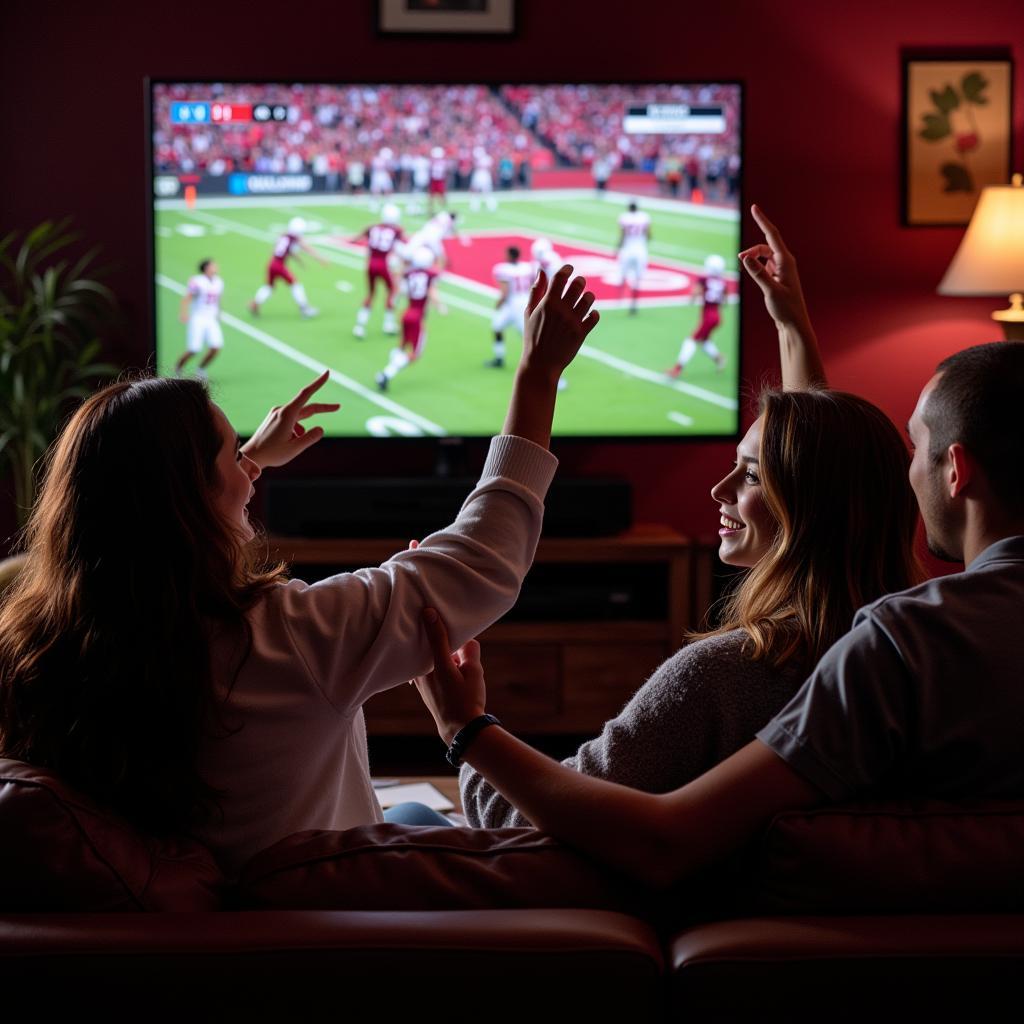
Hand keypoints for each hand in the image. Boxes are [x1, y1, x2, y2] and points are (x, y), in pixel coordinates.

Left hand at [241, 370, 339, 468]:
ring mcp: (277, 413)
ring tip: (293, 445)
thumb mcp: (295, 449)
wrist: (250, 456)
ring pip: (299, 418)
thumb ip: (310, 438)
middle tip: (338, 407)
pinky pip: (292, 421)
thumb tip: (321, 429)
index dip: (318, 383)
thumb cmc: (271, 453)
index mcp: (287, 414)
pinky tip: (288, 442)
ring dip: (303, 431)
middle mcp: (282, 410)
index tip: (327, 373)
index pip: (306, 394)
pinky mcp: (274, 418)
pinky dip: (296, 431)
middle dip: (322, 409)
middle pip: (307, 407)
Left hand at [412, 607, 486, 744]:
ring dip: (433, 650)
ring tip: (442, 642)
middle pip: (424, 647)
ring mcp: (420, 682)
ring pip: (424, 658)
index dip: (433, 621)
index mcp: (435, 666)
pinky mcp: (424, 688)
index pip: (433, 637)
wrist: (461, 729)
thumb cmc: (467, 699)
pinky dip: (432, 661)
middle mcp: (423, 673)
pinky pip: (424, 668)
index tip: (428, 608)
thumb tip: (468, 639)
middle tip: (435, 619)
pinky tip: (443, 659)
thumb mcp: (474, 672)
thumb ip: (469, 651)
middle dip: (433, 636)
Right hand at [521, 265, 599, 378]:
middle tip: (579, 284)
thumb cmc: (532, 337)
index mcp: (547, 303)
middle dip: (580, 281)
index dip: (567, 269)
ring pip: (589, 299)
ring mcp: (572, 322)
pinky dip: (593, 313)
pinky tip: (588, 315)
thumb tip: (541, 270)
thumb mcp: (529, 313)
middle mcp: (561, 310)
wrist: (540, 364)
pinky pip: (595, 316)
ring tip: (584, 300)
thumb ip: (536, 291)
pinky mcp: (581, 333)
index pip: (561, 277)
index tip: (569, 269)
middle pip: (578, 285)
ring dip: (588, 296)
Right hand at [738, 205, 811, 331]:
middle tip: (739, 259)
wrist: (794, 323)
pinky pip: (765, 264)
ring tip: (743, 265)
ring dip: (752, 257)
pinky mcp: (778, 277)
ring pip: (764, 255)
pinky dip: (756, 265)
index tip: (754, 207)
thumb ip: (757, 273)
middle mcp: (785, 262)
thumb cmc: (785, 308)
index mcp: (786, 261)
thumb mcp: (770, 291)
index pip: (772, 235)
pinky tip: (751, 272)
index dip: (762, 221)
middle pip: (765, 246)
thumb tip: (745, 257)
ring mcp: (782, 269)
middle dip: (751, 249)